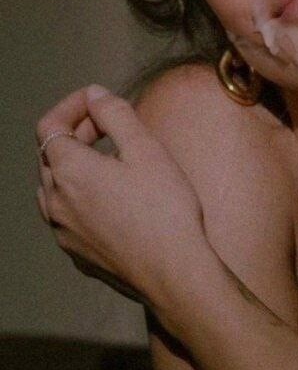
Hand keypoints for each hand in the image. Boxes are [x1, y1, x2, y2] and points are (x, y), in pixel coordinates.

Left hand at [36, 85, 209, 311]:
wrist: (175, 274)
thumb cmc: (165, 210)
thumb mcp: (147, 151)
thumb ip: (116, 115)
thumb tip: (95, 95)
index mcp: (69, 171)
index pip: (49, 126)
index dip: (71, 106)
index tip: (98, 101)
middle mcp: (55, 202)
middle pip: (50, 156)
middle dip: (76, 134)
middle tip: (110, 127)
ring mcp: (63, 232)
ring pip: (55, 188)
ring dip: (75, 168)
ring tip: (111, 163)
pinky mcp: (77, 255)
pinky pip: (68, 217)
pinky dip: (82, 198)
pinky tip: (114, 201)